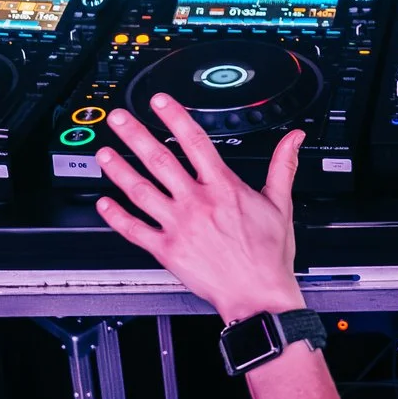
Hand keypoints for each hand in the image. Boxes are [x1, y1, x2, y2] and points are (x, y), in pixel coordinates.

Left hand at [94, 94, 306, 322]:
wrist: (259, 296)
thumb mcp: (280, 204)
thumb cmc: (269, 256)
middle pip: (159, 160)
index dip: (175, 117)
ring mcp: (179, 226)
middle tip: (117, 119)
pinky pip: (135, 231)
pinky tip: (104, 204)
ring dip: (119, 171)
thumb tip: (293, 139)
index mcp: (223, 188)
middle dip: (135, 135)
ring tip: (103, 153)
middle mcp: (197, 203)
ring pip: (141, 192)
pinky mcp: (168, 251)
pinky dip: (117, 217)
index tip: (159, 101)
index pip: (194, 142)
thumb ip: (282, 166)